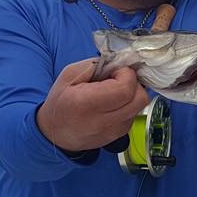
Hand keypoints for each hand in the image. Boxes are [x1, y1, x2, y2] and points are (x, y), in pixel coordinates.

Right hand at [35, 58, 149, 151]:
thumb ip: (95, 64)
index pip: (125, 88)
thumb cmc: (60, 102)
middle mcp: (103, 121)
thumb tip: (118, 60)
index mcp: (86, 104)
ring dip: (132, 93)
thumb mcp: (69, 75)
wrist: (55, 133)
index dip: (126, 74)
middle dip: (134, 82)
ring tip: (114, 90)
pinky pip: (135, 113)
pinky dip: (129, 103)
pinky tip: (114, 101)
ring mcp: (113, 131)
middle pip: (140, 98)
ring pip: (140, 106)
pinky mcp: (119, 135)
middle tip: (118, 78)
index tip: (115, 70)